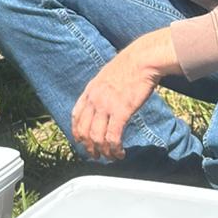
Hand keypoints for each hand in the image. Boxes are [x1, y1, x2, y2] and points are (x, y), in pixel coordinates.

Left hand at [70, 36, 174, 160]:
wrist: (142, 60)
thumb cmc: (130, 66)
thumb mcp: (106, 75)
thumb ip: (101, 90)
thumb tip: (103, 101)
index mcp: (90, 90)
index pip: (75, 116)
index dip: (77, 132)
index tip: (82, 142)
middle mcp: (94, 99)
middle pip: (84, 131)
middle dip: (88, 147)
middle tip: (96, 156)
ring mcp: (106, 106)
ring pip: (97, 137)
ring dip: (103, 152)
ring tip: (111, 157)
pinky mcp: (121, 111)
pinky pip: (113, 137)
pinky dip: (115, 149)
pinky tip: (121, 153)